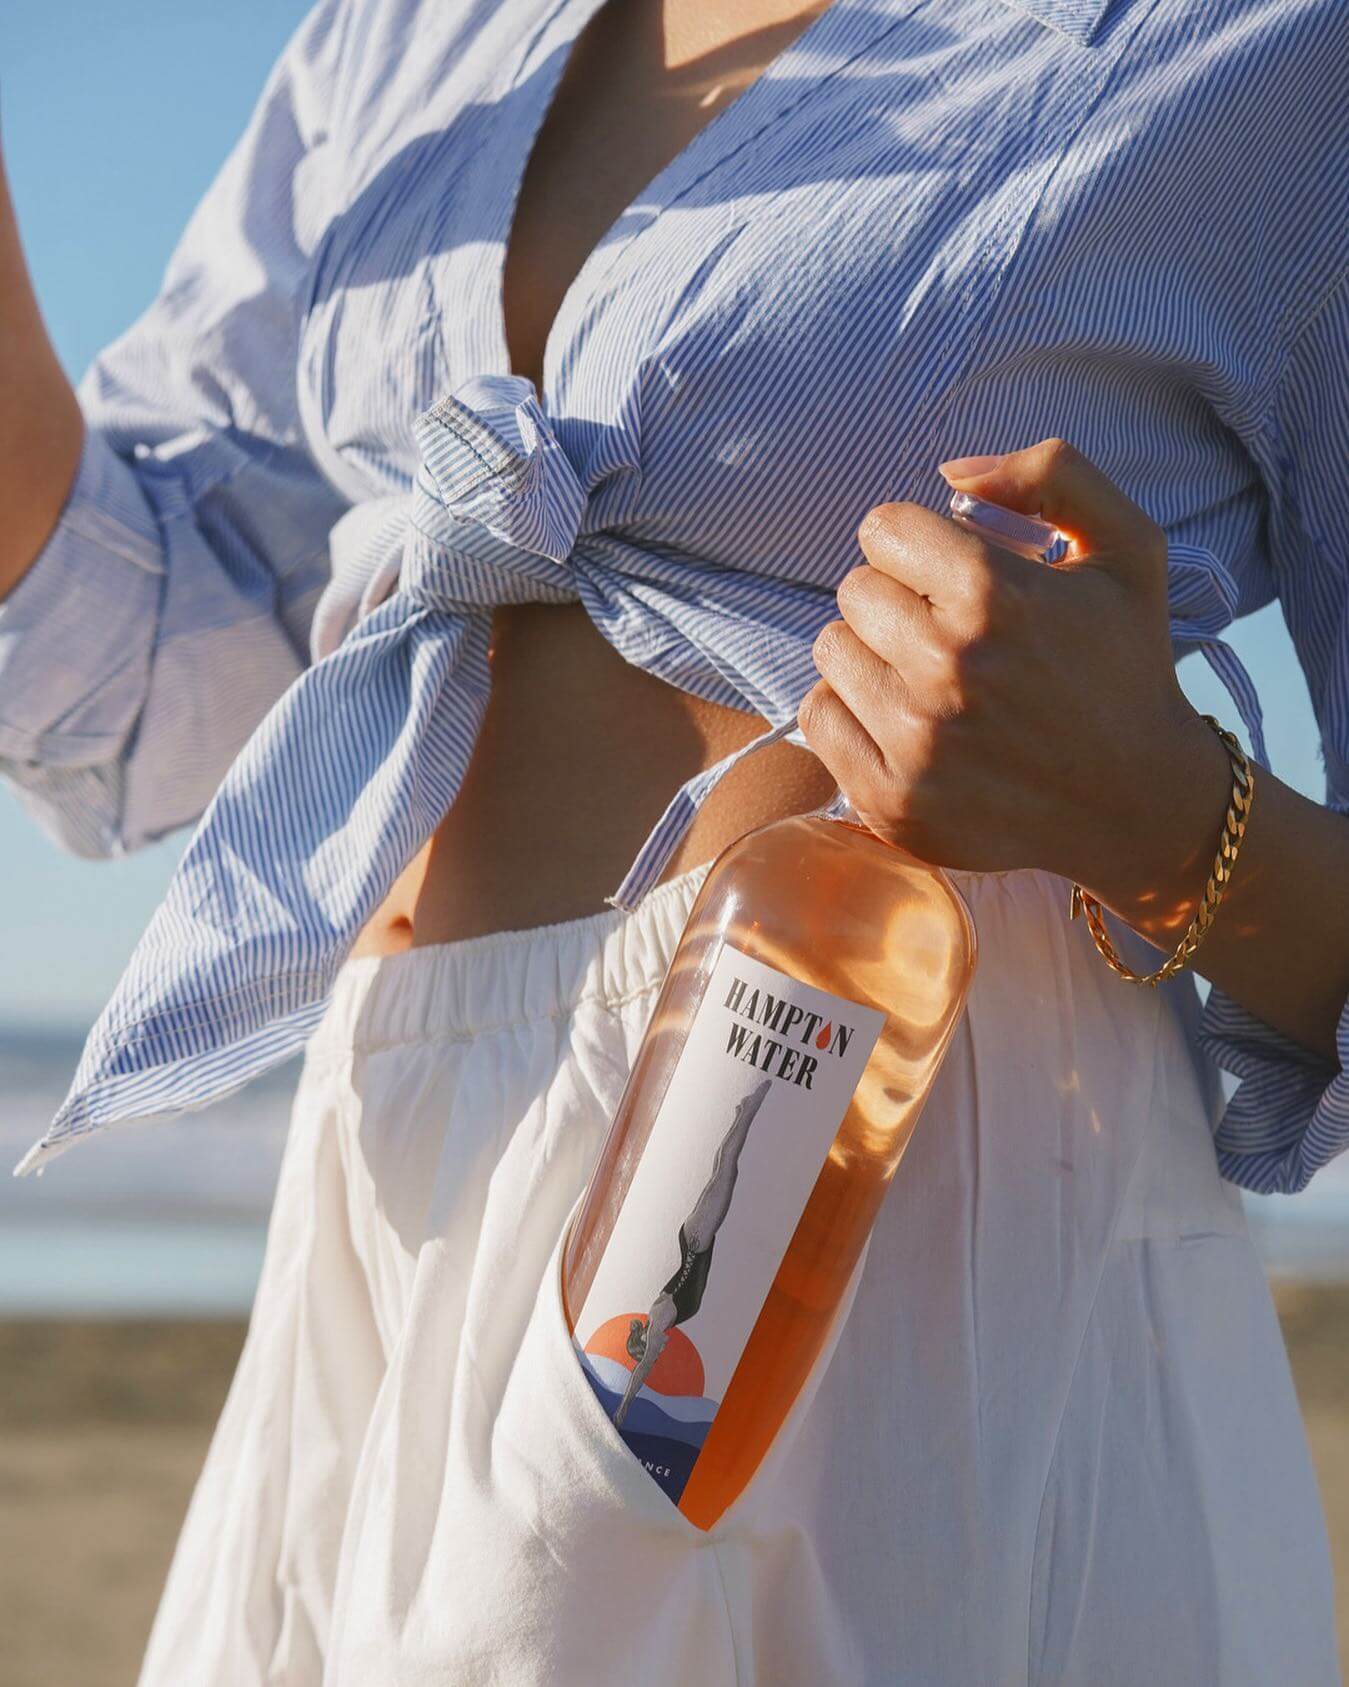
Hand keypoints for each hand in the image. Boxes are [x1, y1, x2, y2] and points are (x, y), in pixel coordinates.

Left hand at [798, 438, 1230, 904]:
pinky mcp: (892, 798)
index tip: (941, 572)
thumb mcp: (1129, 548)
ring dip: (869, 653)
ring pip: (832, 650)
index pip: (884, 530)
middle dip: (894, 598)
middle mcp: (948, 666)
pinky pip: (819, 717)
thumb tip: (952, 471)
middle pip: (855, 591)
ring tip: (924, 675)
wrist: (1139, 804)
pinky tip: (901, 719)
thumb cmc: (1129, 668)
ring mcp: (916, 740)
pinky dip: (848, 711)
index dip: (913, 544)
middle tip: (941, 629)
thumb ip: (1053, 475)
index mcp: (996, 595)